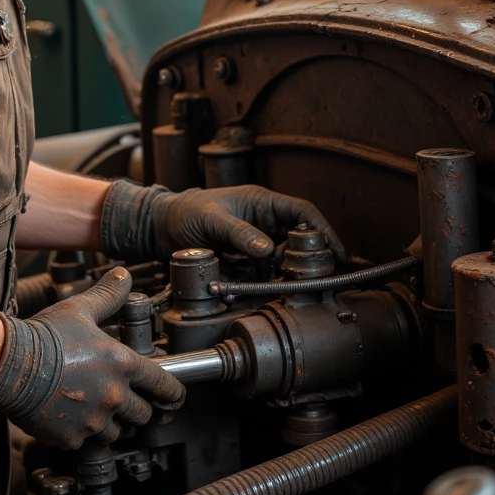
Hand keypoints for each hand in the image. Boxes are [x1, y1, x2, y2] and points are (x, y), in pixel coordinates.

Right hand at [0, 265, 183, 448]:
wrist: (8, 364)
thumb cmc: (44, 336)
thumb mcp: (80, 309)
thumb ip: (108, 295)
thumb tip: (123, 275)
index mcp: (122, 365)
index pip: (164, 386)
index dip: (172, 393)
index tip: (173, 398)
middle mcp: (114, 396)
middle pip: (144, 415)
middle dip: (138, 409)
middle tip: (126, 401)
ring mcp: (94, 421)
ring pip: (117, 433)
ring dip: (112, 424)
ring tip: (96, 408)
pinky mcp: (72, 438)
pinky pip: (87, 442)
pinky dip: (83, 433)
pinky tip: (70, 416)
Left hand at [100, 177, 344, 267]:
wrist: (158, 228)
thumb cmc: (183, 213)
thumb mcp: (211, 220)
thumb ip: (238, 233)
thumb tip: (267, 249)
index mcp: (261, 203)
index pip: (302, 212)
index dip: (323, 230)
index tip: (336, 251)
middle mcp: (262, 222)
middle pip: (296, 242)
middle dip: (301, 260)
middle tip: (302, 278)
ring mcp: (253, 243)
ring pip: (279, 263)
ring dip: (276, 277)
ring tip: (271, 287)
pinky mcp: (243, 262)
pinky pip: (259, 275)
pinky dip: (255, 285)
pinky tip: (242, 291)